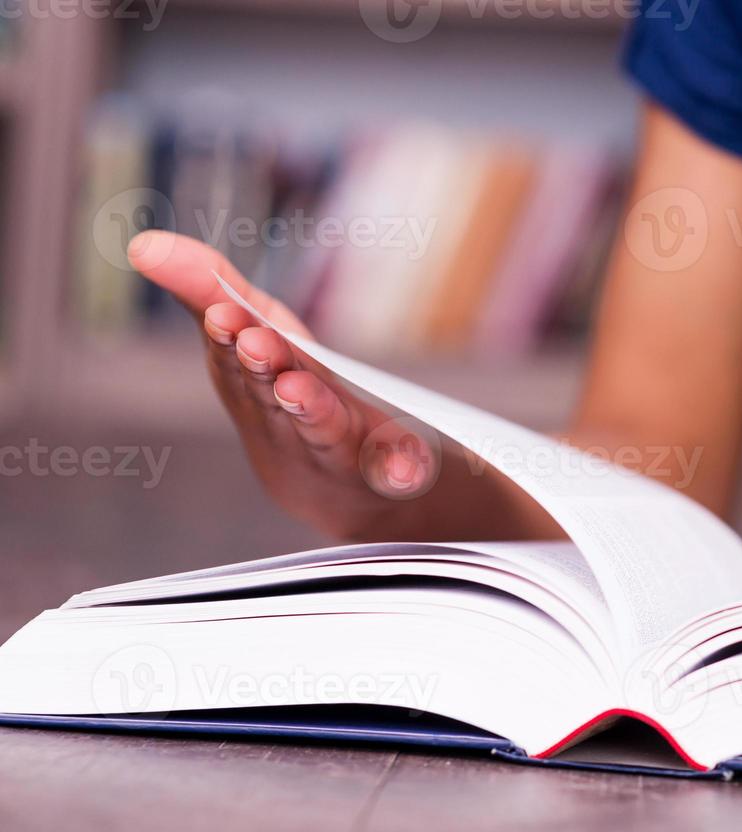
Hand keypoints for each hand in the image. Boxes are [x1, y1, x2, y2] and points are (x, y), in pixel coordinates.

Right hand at [128, 231, 441, 537]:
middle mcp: (287, 417)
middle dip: (264, 368)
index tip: (220, 315)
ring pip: (321, 428)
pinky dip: (397, 469)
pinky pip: (391, 469)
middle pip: (271, 391)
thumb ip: (206, 285)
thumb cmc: (284, 390)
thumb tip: (141, 243)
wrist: (329, 484)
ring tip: (301, 392)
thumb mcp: (250, 331)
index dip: (228, 335)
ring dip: (311, 410)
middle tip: (257, 345)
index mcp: (255, 379)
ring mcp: (333, 446)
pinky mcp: (380, 468)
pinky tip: (407, 470)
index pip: (235, 354)